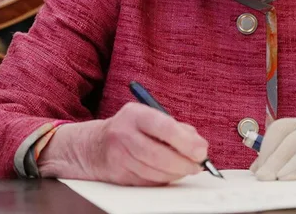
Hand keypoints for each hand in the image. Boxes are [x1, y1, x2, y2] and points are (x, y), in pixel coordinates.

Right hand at [37, 103, 208, 185]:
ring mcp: (119, 156)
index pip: (163, 126)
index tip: (201, 151)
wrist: (95, 145)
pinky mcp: (118, 175)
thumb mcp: (151, 118)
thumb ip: (178, 128)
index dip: (185, 141)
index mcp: (135, 114)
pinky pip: (147, 181)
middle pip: (158, 154)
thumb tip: (200, 146)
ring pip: (154, 171)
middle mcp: (123, 134)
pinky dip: (164, 179)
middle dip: (183, 163)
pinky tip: (171, 173)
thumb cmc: (133, 129)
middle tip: (198, 165)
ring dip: (176, 173)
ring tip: (187, 169)